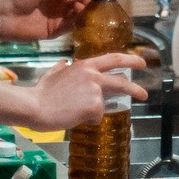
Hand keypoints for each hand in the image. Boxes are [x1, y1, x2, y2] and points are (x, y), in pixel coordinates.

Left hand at [0, 0, 89, 39]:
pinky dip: (77, 22)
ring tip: (85, 6)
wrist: (3, 16)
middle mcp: (59, 3)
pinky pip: (70, 26)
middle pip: (80, 1)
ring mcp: (57, 17)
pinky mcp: (54, 31)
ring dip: (84, 10)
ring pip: (77, 14)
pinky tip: (80, 16)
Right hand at [25, 52, 150, 130]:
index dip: (130, 60)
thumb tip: (64, 63)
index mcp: (85, 65)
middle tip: (144, 94)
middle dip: (135, 88)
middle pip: (121, 81)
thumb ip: (61, 68)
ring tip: (78, 112)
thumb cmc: (41, 92)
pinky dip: (87, 119)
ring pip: (103, 104)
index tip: (141, 63)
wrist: (35, 106)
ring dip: (93, 110)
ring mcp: (95, 91)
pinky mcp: (94, 106)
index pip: (113, 59)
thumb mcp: (52, 74)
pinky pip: (96, 116)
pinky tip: (73, 117)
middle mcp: (94, 76)